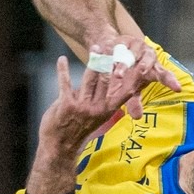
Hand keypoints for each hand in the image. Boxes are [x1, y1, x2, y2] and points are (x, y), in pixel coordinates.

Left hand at [37, 47, 159, 157]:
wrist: (59, 148)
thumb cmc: (77, 131)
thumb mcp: (95, 118)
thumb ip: (100, 100)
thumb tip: (108, 84)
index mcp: (107, 110)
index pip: (122, 91)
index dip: (129, 75)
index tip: (134, 60)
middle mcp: (97, 108)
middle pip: (107, 80)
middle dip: (111, 61)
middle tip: (114, 45)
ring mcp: (82, 107)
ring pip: (90, 78)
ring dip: (93, 61)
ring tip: (96, 47)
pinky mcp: (66, 105)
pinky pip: (65, 82)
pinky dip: (63, 70)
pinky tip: (61, 59)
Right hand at [83, 33, 179, 118]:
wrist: (115, 52)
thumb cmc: (128, 73)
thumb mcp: (131, 88)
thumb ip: (134, 101)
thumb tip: (137, 117)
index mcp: (153, 69)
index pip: (164, 75)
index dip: (170, 81)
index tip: (177, 88)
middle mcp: (148, 55)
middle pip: (149, 60)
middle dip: (145, 66)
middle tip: (142, 72)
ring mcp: (135, 46)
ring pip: (132, 54)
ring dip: (125, 64)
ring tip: (117, 74)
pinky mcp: (123, 40)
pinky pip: (118, 48)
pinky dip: (112, 55)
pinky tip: (106, 61)